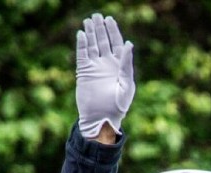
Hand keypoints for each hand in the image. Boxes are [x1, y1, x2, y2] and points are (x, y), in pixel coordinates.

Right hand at [76, 13, 135, 137]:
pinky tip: (81, 34)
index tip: (109, 19)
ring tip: (88, 20)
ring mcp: (95, 67)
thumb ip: (127, 64)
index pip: (116, 44)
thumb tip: (129, 43)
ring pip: (91, 45)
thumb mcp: (126, 85)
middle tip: (97, 16)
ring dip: (90, 33)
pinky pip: (82, 54)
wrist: (101, 119)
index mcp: (119, 66)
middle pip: (103, 41)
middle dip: (100, 29)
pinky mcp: (84, 72)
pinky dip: (81, 44)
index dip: (113, 31)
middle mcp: (106, 64)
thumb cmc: (118, 106)